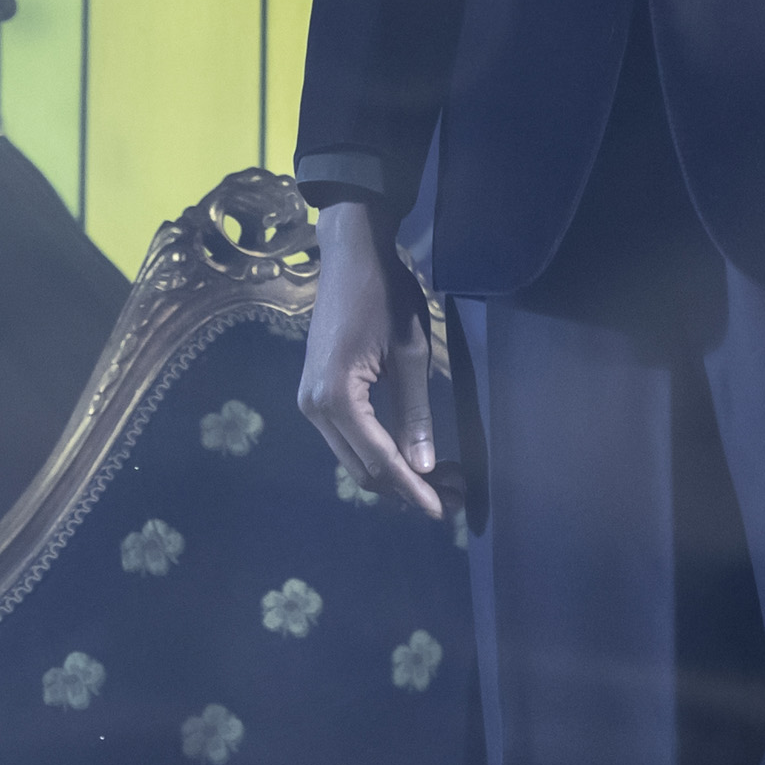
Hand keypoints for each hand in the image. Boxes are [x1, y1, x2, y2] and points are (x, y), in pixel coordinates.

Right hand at [297, 201, 457, 518]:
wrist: (351, 254)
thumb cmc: (386, 295)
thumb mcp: (411, 352)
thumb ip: (415, 412)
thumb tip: (422, 467)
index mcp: (336, 399)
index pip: (379, 462)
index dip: (414, 491)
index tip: (446, 510)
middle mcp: (314, 410)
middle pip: (363, 470)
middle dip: (408, 489)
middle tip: (453, 496)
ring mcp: (311, 403)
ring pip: (354, 459)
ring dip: (395, 474)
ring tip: (440, 480)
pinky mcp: (317, 395)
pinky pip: (349, 439)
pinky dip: (380, 453)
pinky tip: (411, 455)